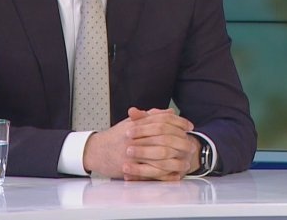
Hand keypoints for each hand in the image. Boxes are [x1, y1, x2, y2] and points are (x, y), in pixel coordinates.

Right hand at [81, 107, 200, 180]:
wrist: (95, 151)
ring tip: (186, 161)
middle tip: (191, 144)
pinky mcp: (130, 167)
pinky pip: (152, 172)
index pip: (162, 120)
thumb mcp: (131, 122)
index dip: (178, 122)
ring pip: (160, 155)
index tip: (189, 126)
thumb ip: (150, 117)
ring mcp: (132, 152)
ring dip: (176, 159)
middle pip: (164, 136)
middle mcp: (135, 137)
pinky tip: (174, 174)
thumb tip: (170, 113)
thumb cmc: (114, 137)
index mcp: (136, 124)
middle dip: (180, 141)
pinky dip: (165, 174)